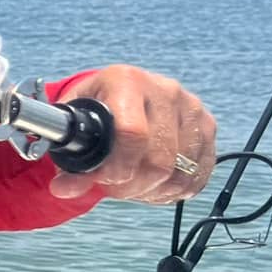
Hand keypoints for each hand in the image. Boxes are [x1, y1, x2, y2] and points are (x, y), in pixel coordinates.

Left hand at [47, 65, 216, 205]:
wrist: (125, 94)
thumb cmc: (95, 110)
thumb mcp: (75, 125)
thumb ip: (68, 157)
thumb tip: (64, 188)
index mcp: (126, 81)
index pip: (132, 134)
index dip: (117, 169)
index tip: (102, 179)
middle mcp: (165, 90)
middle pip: (159, 160)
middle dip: (132, 186)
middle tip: (114, 187)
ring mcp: (192, 108)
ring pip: (180, 173)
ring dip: (152, 190)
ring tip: (132, 184)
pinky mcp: (208, 126)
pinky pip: (198, 175)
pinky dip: (174, 190)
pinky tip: (154, 184)